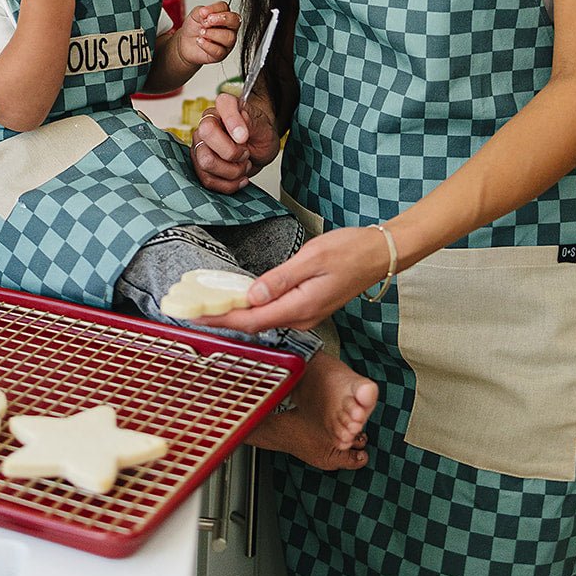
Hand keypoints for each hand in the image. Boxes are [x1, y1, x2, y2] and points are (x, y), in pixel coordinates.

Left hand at [175, 1, 239, 69]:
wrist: (184, 43)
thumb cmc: (194, 28)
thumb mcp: (195, 15)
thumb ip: (202, 11)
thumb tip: (206, 12)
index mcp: (224, 16)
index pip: (226, 8)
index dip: (215, 9)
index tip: (203, 12)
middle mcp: (229, 28)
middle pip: (235, 21)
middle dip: (221, 19)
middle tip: (207, 21)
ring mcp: (227, 43)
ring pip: (229, 37)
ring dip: (212, 34)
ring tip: (201, 32)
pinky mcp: (220, 55)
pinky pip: (219, 51)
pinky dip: (207, 45)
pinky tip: (200, 41)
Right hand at [189, 92, 280, 193]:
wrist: (258, 152)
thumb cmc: (259, 136)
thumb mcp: (264, 128)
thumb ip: (252, 122)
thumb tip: (240, 129)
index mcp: (225, 106)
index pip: (223, 103)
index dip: (233, 121)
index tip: (244, 137)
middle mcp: (208, 122)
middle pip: (207, 134)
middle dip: (231, 152)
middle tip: (245, 153)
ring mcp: (200, 144)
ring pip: (206, 161)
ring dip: (232, 171)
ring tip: (243, 165)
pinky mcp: (199, 164)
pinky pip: (207, 179)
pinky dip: (228, 184)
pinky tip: (239, 177)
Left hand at [205, 225, 389, 332]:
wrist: (381, 254)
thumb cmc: (351, 251)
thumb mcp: (313, 257)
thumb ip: (281, 279)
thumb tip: (253, 295)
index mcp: (301, 306)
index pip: (252, 319)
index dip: (222, 319)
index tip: (197, 317)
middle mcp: (303, 316)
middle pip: (254, 324)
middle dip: (223, 319)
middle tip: (194, 312)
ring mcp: (307, 314)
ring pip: (264, 320)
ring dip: (237, 315)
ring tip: (211, 306)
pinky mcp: (309, 307)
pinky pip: (275, 313)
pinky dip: (255, 309)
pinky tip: (243, 300)